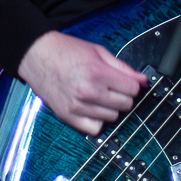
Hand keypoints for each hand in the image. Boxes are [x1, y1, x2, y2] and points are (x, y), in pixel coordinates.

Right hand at [18, 32, 148, 135]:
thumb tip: (143, 80)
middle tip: (112, 87)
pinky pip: (95, 129)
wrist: (37, 56)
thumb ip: (123, 67)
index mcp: (97, 73)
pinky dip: (97, 121)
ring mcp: (78, 107)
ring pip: (112, 117)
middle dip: (123, 95)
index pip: (133, 89)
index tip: (126, 81)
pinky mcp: (68, 117)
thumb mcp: (98, 51)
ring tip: (99, 95)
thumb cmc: (66, 51)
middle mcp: (89, 92)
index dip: (132, 84)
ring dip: (110, 108)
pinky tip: (92, 108)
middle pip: (125, 104)